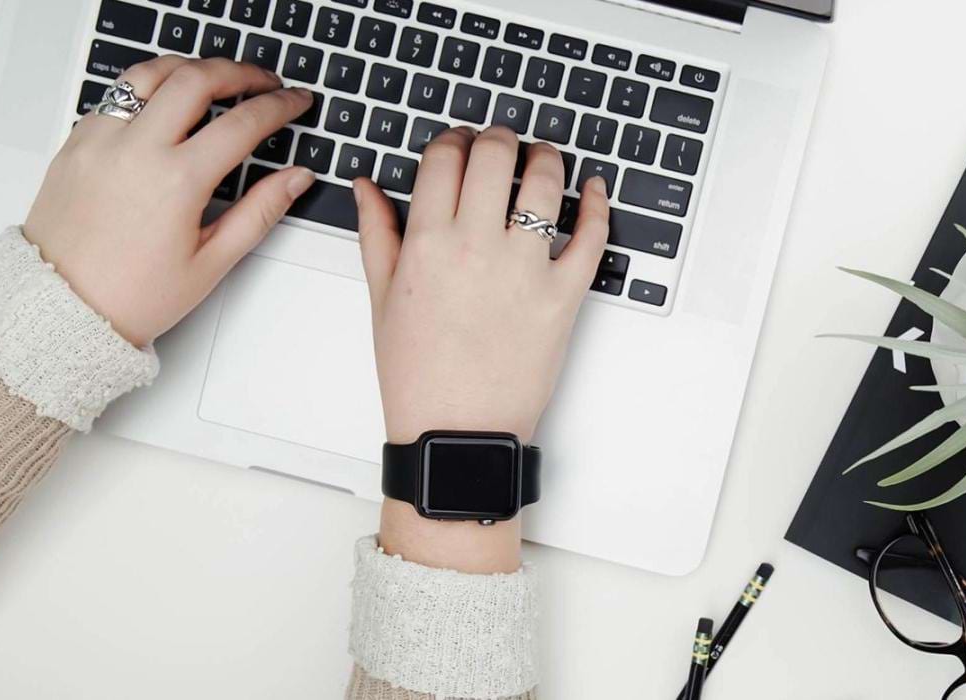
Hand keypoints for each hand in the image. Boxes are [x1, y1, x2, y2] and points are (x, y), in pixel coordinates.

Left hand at [23, 56, 316, 345]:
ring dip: (190, 68)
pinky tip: (165, 105)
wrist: (61, 309)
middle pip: (196, 79)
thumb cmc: (131, 296)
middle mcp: (135, 150)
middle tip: (263, 81)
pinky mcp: (76, 143)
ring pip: (150, 74)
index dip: (279, 105)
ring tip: (214, 78)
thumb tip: (295, 179)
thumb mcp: (211, 262)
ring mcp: (100, 141)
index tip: (295, 102)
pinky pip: (115, 97)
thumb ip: (260, 212)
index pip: (242, 122)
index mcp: (176, 181)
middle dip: (239, 72)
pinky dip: (148, 90)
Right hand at [356, 126, 609, 572]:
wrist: (456, 433)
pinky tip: (593, 189)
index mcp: (427, 243)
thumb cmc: (418, 375)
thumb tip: (367, 185)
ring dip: (547, 158)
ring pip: (545, 183)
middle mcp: (476, 247)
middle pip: (494, 155)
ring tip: (544, 158)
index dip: (454, 139)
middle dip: (499, 137)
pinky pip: (592, 237)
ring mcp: (525, 270)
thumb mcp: (382, 299)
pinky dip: (597, 204)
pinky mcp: (564, 296)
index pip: (444, 158)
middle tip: (502, 143)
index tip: (460, 144)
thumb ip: (377, 233)